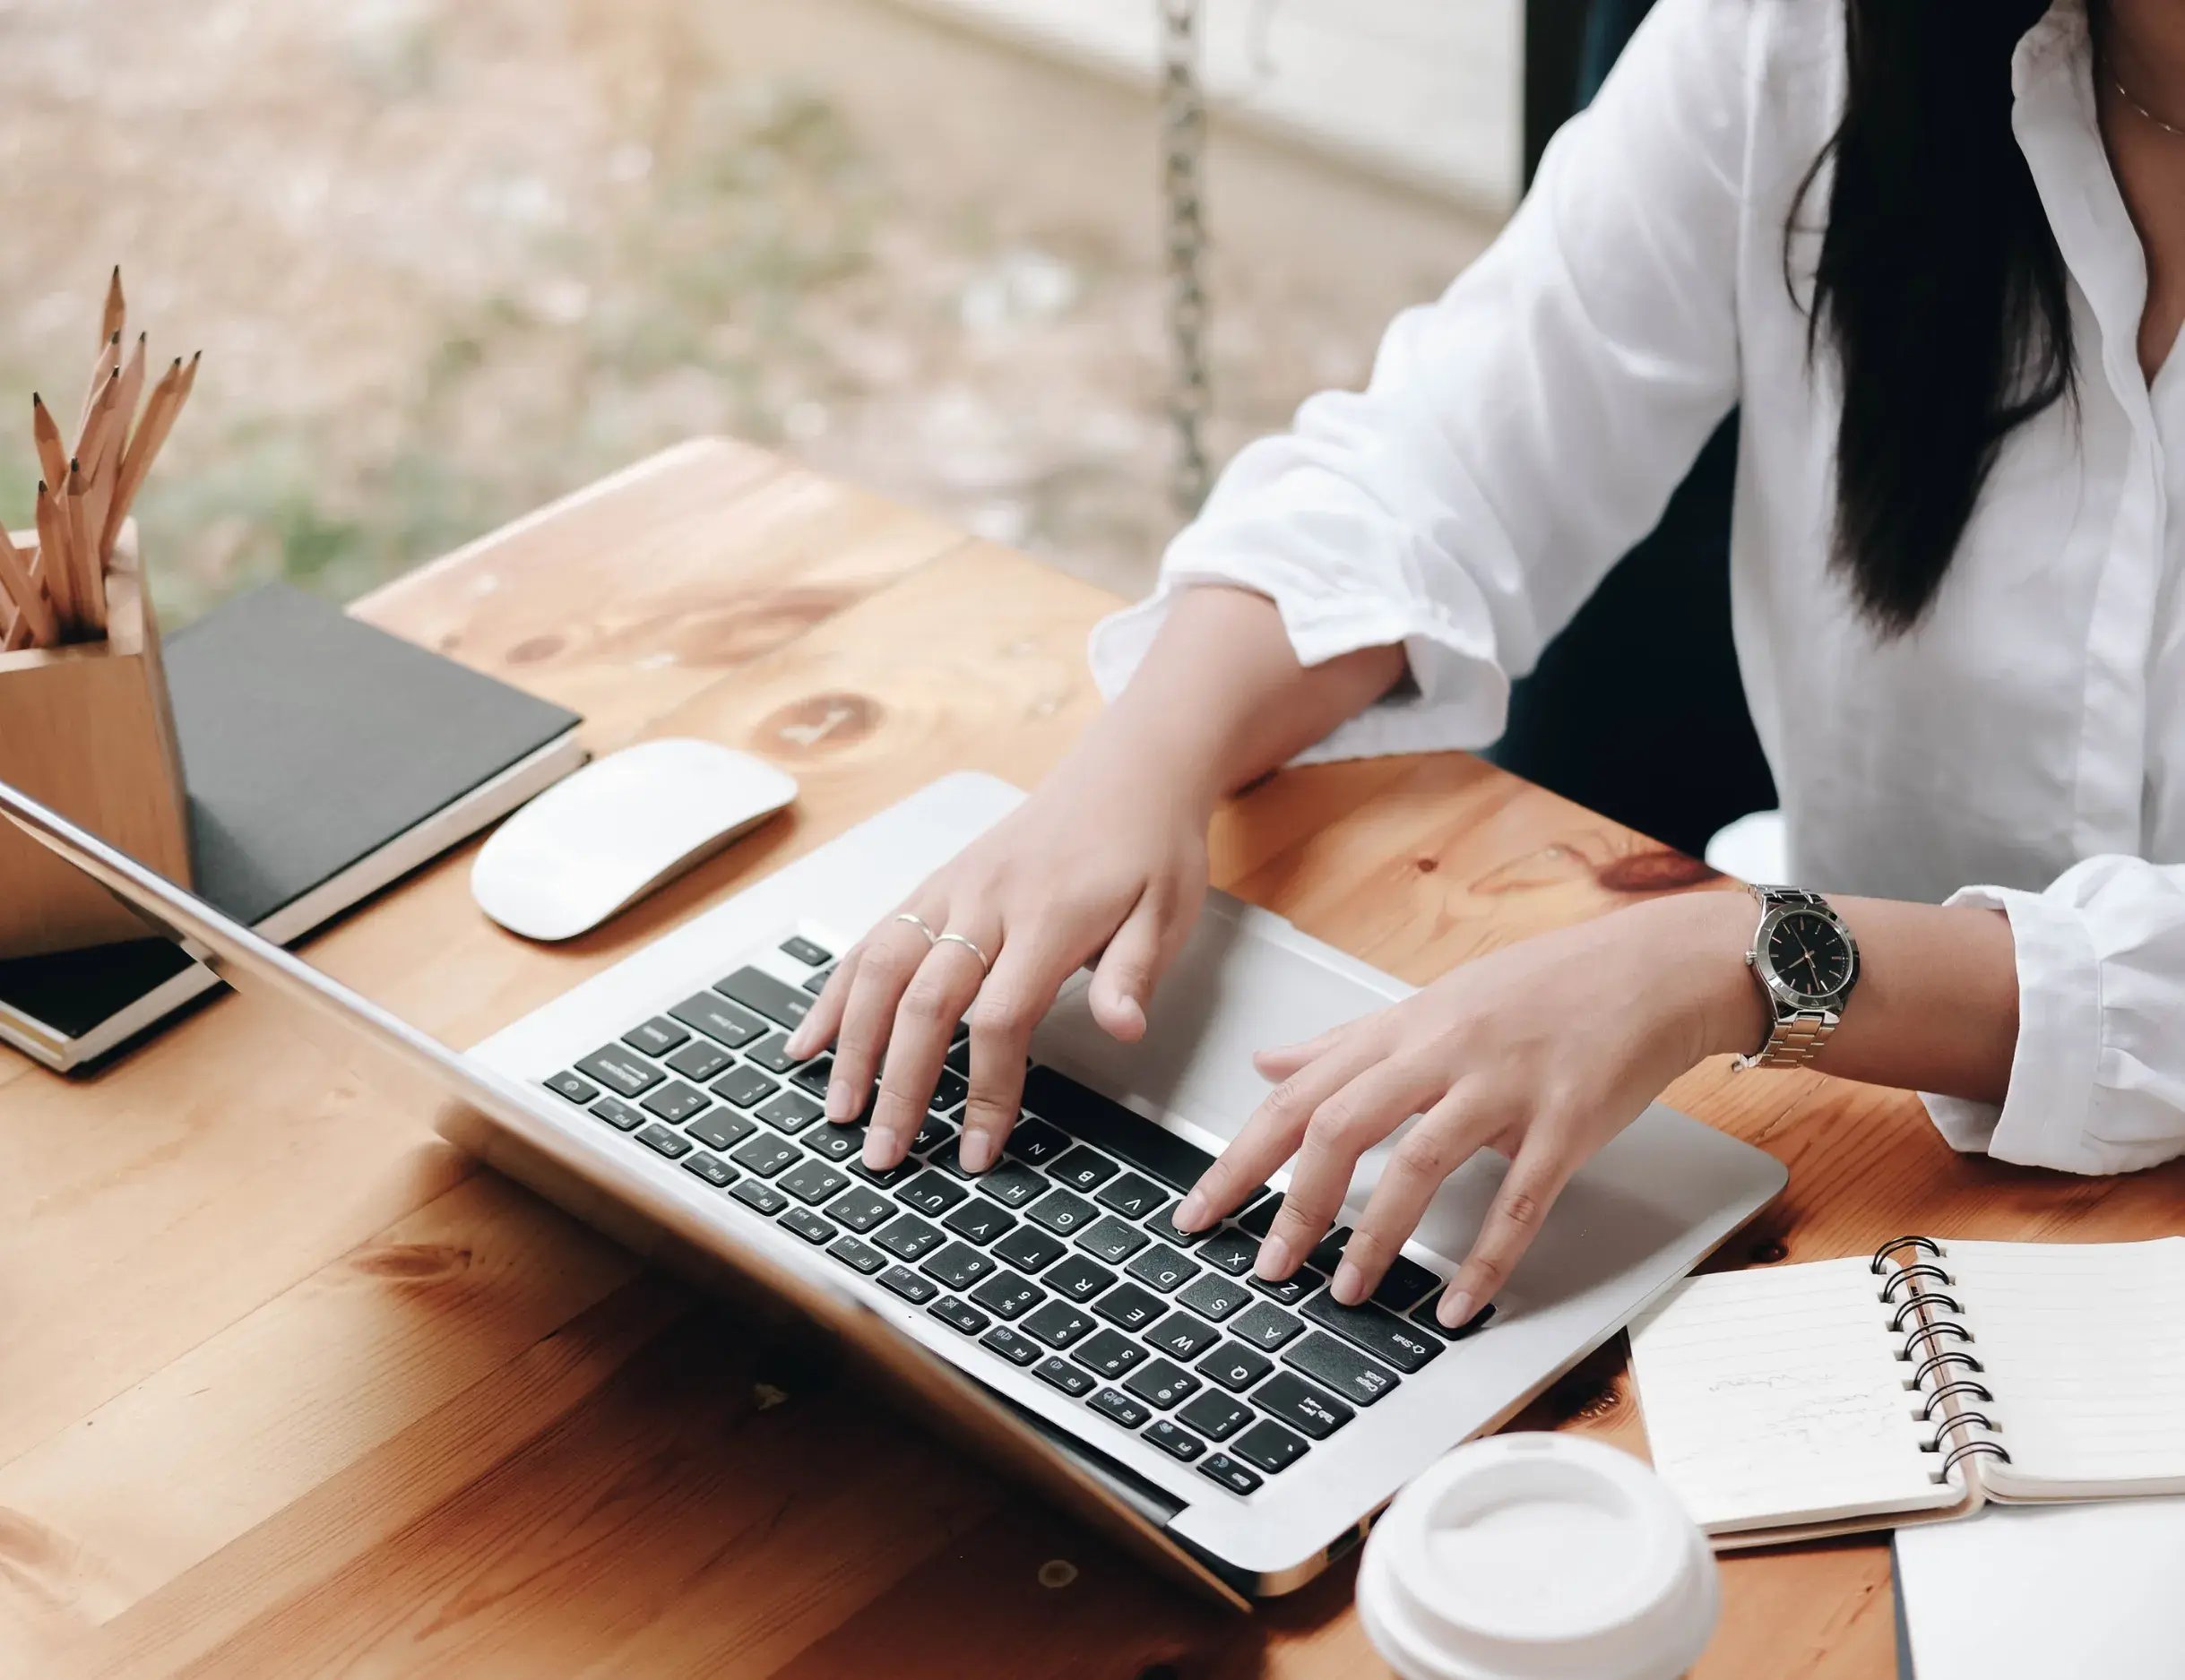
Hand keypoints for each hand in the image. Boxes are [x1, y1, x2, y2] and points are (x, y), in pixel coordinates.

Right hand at [786, 741, 1211, 1172]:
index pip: (1001, 1017)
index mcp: (1049, 916)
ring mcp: (951, 889)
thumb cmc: (1148, 846)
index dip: (987, 1089)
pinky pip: (874, 940)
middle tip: (884, 1153)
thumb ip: (1134, 973)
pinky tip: (810, 1038)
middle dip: (899, 1084)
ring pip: (882, 969)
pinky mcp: (935, 884)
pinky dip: (835, 991)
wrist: (1126, 769)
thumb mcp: (1169, 911)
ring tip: (838, 1109)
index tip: (979, 1151)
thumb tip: (1122, 1029)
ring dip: (852, 1044)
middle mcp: (986, 901)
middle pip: (925, 1001)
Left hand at [1171, 891, 1760, 1327]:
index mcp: (1404, 1029)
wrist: (1653, 970)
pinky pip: (1518, 1199)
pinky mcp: (1567, 1122)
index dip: (1243, 1155)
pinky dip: (1484, 1259)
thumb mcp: (1433, 1004)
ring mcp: (1505, 1086)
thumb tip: (1269, 1063)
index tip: (1202, 1209)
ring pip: (1419, 1162)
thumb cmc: (1544, 989)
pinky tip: (1455, 1305)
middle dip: (1294, 1202)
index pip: (1300, 1094)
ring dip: (1376, 1236)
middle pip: (1342, 1124)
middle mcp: (1443, 1052)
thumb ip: (1347, 1042)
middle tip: (1266, 1267)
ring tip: (1346, 1292)